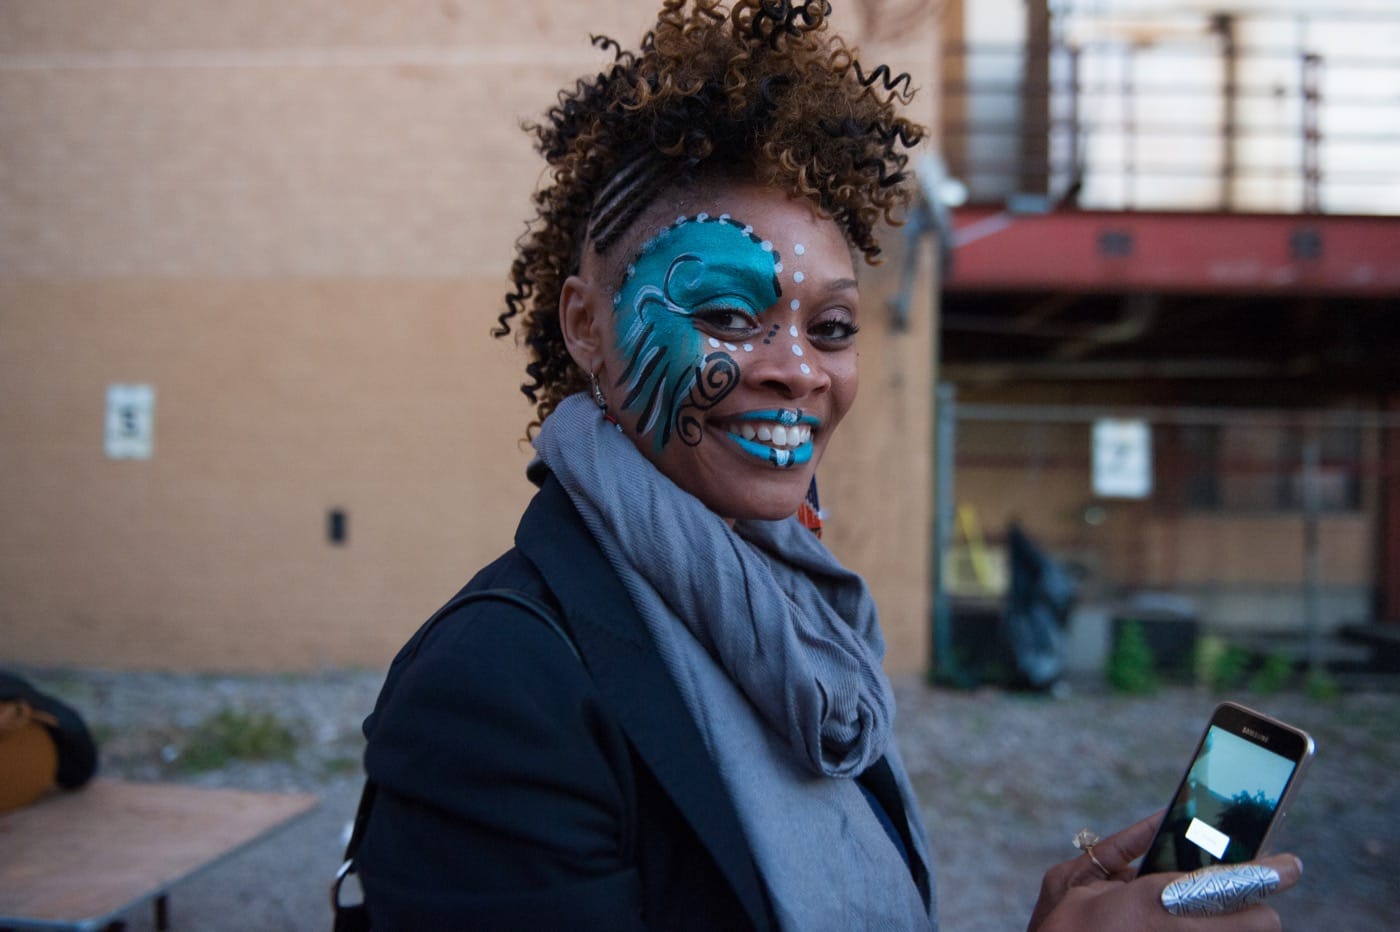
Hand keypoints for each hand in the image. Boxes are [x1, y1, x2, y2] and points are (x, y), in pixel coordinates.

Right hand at [1027, 814, 1303, 931]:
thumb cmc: (1056, 930)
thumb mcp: (1072, 879)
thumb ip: (1118, 847)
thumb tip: (1157, 819)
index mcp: (1150, 901)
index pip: (1230, 885)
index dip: (1269, 874)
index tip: (1290, 865)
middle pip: (1257, 925)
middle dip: (1256, 912)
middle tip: (1245, 903)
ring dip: (1235, 927)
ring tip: (1220, 915)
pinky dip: (1212, 931)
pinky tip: (1180, 926)